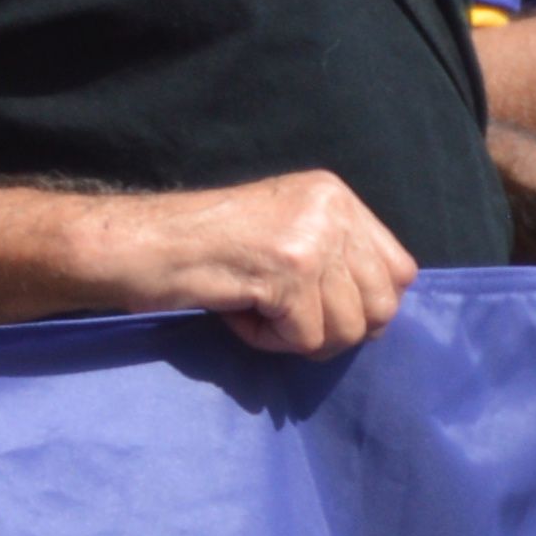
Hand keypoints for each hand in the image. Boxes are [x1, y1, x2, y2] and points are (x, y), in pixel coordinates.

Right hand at [115, 171, 412, 352]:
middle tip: (282, 316)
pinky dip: (267, 340)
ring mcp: (312, 238)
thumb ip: (338, 257)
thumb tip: (383, 313)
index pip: (401, 271)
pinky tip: (236, 311)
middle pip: (382, 306)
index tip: (322, 311)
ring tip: (253, 308)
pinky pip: (305, 339)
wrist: (135, 244)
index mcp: (336, 195)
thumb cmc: (202, 248)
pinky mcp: (288, 271)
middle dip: (335, 328)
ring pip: (347, 329)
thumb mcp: (285, 232)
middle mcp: (332, 209)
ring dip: (297, 336)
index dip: (368, 306)